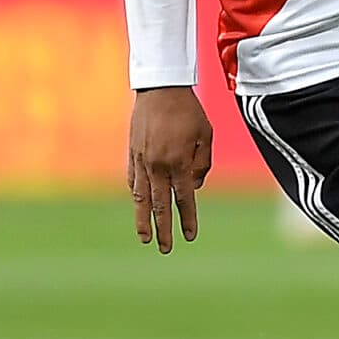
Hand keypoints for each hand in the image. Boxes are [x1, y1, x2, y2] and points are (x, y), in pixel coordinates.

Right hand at [128, 86, 213, 253]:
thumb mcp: (206, 134)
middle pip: (161, 205)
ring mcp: (142, 161)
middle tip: (165, 249)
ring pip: (142, 198)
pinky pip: (133, 180)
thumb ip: (203, 163)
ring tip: (144, 238)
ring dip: (143, 219)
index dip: (187, 219)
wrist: (160, 88)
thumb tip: (194, 187)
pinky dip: (136, 195)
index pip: (185, 199)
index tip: (189, 237)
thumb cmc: (188, 110)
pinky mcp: (132, 154)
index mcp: (179, 161)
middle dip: (163, 229)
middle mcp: (158, 165)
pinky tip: (138, 206)